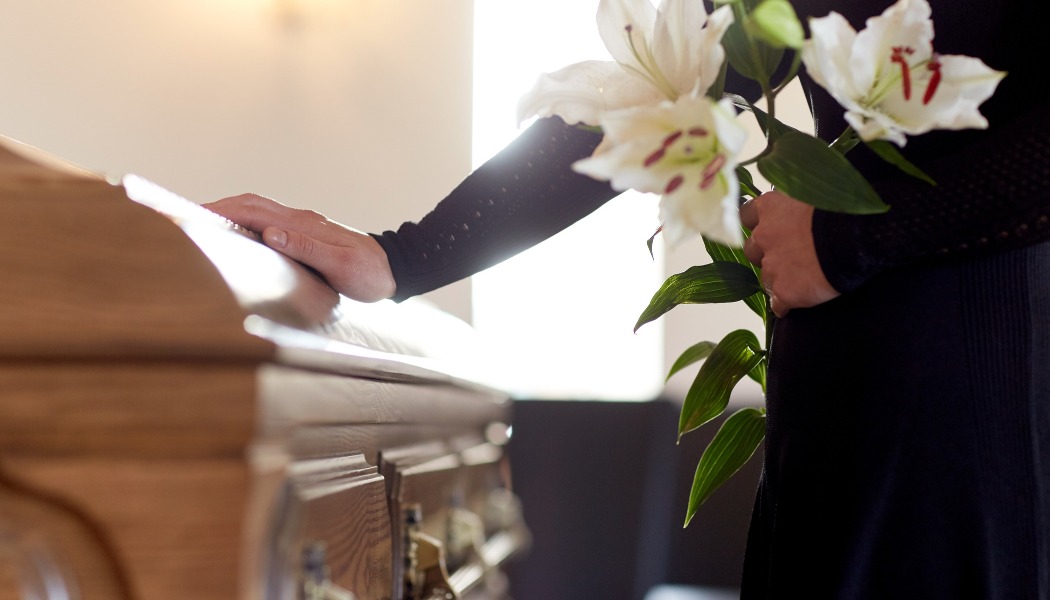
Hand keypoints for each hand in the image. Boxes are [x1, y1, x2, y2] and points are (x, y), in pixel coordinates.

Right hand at [202, 193, 395, 301]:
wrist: (395, 270)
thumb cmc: (370, 274)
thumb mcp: (341, 266)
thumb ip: (307, 249)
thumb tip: (270, 233)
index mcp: (303, 225)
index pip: (253, 210)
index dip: (221, 210)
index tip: (192, 213)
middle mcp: (300, 220)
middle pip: (250, 205)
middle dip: (217, 208)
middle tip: (184, 216)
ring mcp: (302, 226)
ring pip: (258, 212)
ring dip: (229, 214)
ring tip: (202, 225)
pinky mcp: (306, 236)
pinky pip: (268, 224)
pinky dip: (245, 225)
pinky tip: (235, 237)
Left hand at [739, 190, 838, 316]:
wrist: (856, 236)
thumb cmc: (842, 208)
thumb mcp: (813, 193)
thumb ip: (796, 202)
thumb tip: (798, 207)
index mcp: (770, 208)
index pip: (746, 215)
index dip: (757, 224)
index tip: (767, 228)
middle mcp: (764, 237)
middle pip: (752, 250)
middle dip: (765, 254)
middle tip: (789, 256)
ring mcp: (772, 266)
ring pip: (765, 278)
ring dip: (777, 279)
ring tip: (800, 280)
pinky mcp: (784, 292)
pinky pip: (778, 304)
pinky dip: (785, 304)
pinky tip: (797, 303)